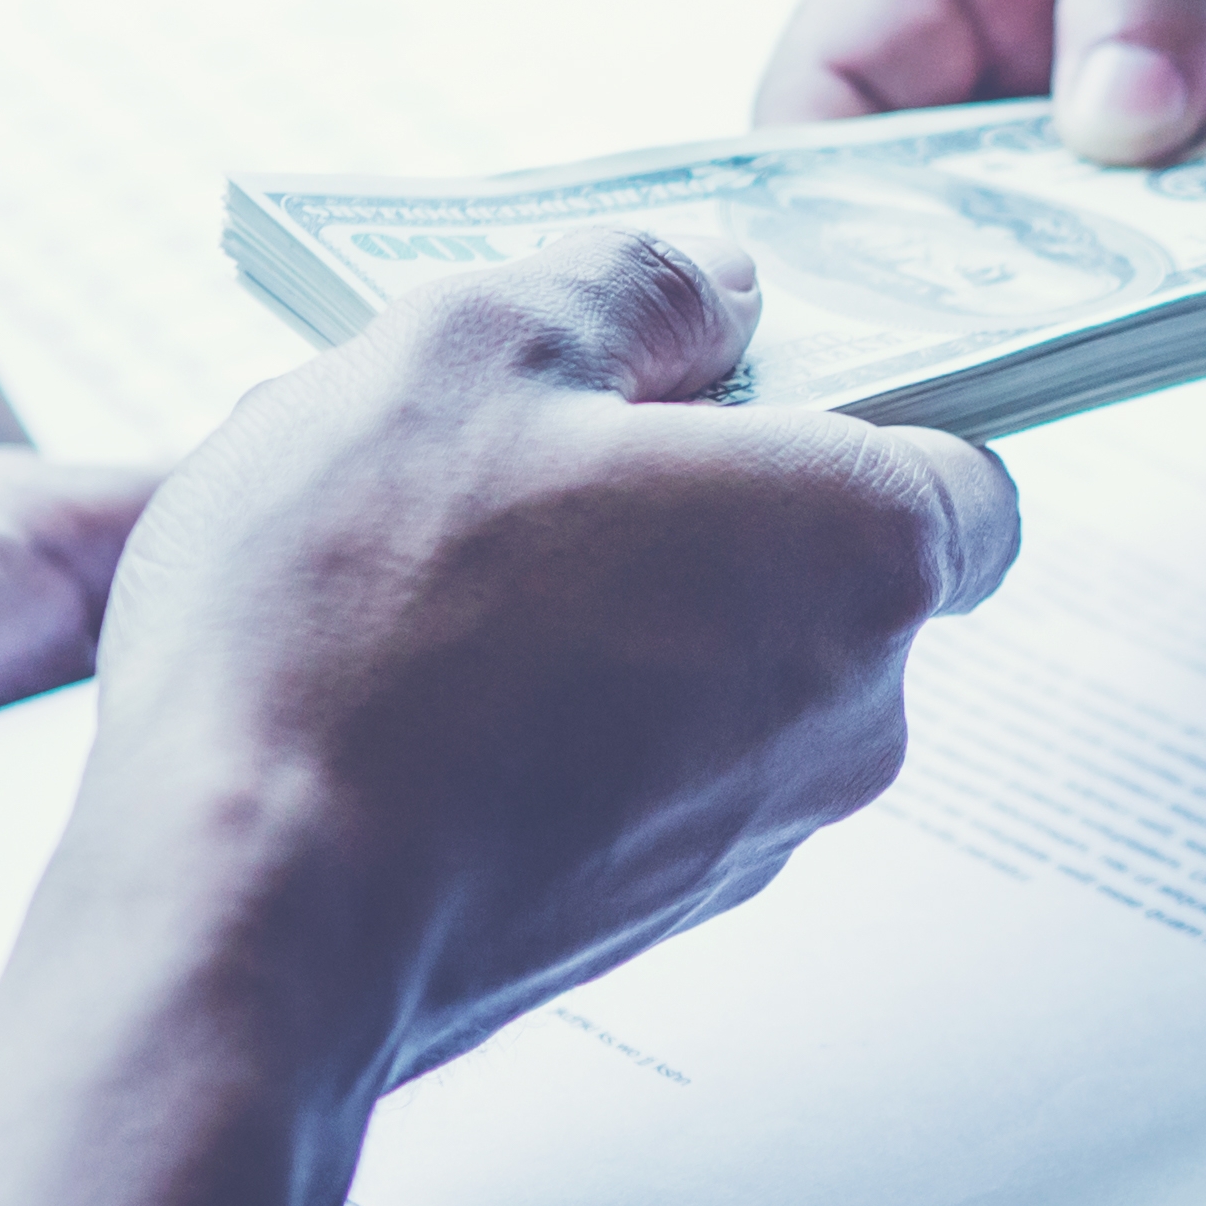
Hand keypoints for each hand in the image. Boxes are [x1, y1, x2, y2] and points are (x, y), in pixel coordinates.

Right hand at [57, 225, 1020, 1083]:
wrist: (247, 916)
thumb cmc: (361, 630)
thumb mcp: (471, 349)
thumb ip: (626, 288)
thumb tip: (712, 287)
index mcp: (864, 551)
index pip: (958, 465)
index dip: (841, 403)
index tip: (708, 375)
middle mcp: (848, 714)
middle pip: (803, 559)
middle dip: (674, 495)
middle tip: (501, 448)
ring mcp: (747, 836)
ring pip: (695, 665)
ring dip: (582, 603)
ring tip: (395, 563)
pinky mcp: (637, 918)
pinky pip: (616, 767)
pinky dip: (533, 714)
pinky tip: (383, 677)